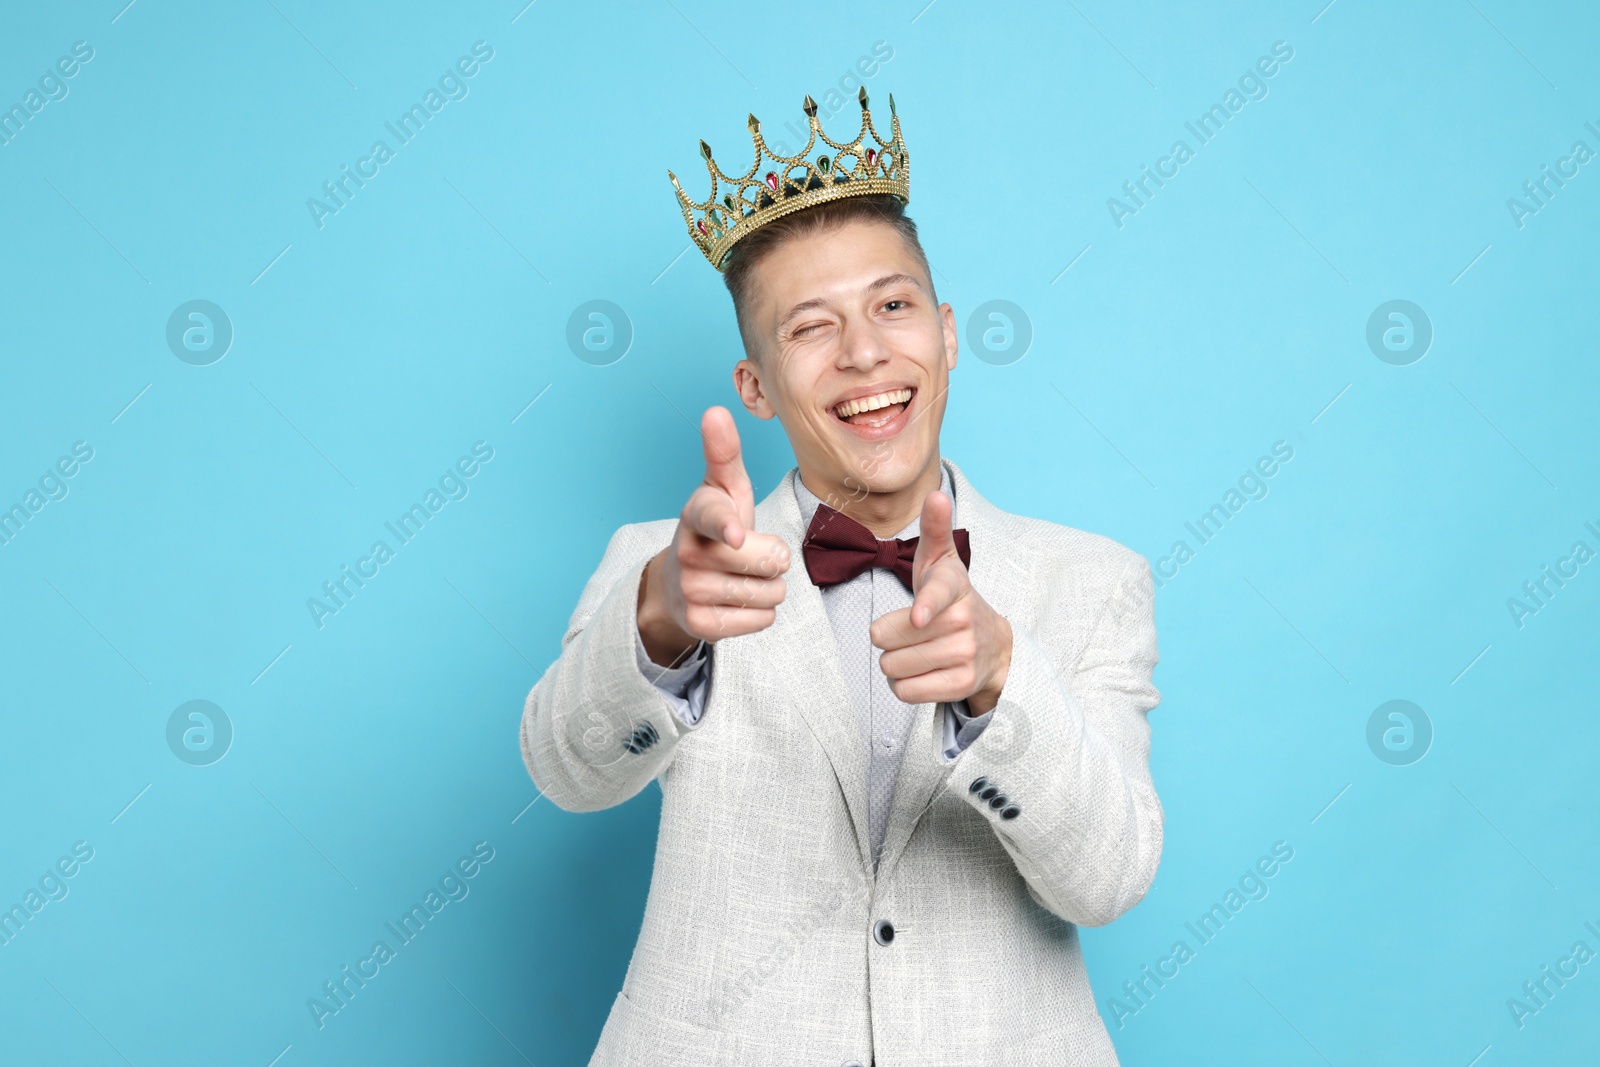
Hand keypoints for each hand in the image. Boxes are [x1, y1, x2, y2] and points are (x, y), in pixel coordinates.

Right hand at [637, 406, 789, 665]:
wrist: (679, 583)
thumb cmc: (715, 529)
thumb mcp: (723, 490)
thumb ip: (723, 453)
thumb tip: (716, 410)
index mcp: (696, 513)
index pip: (713, 517)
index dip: (728, 525)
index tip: (736, 534)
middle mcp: (688, 552)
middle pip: (770, 561)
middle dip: (774, 559)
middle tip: (751, 553)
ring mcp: (691, 591)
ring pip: (770, 593)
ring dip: (769, 587)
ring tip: (743, 577)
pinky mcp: (700, 626)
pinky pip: (762, 621)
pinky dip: (760, 613)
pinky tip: (738, 601)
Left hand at [870, 489, 1011, 713]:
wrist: (994, 645)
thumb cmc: (951, 598)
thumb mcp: (941, 561)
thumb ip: (934, 528)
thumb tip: (936, 494)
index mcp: (953, 586)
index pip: (936, 595)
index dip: (925, 607)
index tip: (918, 617)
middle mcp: (963, 621)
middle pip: (888, 638)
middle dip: (887, 637)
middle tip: (908, 630)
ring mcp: (965, 655)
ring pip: (894, 667)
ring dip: (894, 662)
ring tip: (915, 650)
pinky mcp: (961, 685)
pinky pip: (906, 692)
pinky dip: (904, 684)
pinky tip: (920, 671)